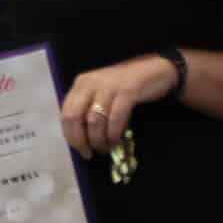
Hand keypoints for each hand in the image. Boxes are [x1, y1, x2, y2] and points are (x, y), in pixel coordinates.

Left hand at [60, 55, 177, 158]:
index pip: (66, 113)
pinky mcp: (127, 91)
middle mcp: (91, 83)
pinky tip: (116, 142)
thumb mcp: (101, 92)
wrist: (156, 69)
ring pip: (94, 121)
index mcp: (81, 84)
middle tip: (89, 153)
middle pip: (74, 117)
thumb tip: (80, 137)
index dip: (70, 135)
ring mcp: (108, 86)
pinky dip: (113, 134)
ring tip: (105, 149)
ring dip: (98, 140)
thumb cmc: (126, 85)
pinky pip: (115, 119)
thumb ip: (88, 107)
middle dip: (80, 140)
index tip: (79, 149)